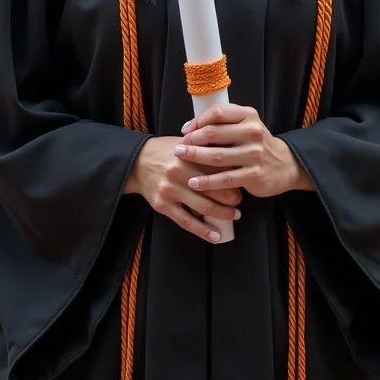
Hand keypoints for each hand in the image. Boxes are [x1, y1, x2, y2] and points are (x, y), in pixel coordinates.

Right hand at [124, 136, 242, 242]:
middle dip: (233, 197)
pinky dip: (204, 231)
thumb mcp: (186, 142)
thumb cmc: (166, 151)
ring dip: (224, 214)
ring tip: (234, 215)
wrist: (136, 162)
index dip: (235, 176)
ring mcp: (171, 190)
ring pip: (204, 207)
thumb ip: (206, 148)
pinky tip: (216, 236)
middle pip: (215, 188)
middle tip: (240, 201)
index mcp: (188, 154)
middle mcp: (180, 172)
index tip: (243, 181)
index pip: (219, 167)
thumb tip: (233, 158)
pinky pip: (187, 222)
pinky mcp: (163, 205)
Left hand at [175, 104, 312, 197]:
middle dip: (192, 140)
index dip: (198, 121)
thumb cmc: (255, 143)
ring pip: (216, 156)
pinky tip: (193, 183)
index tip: (186, 131)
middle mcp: (252, 132)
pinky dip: (206, 181)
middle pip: (213, 133)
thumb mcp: (245, 125)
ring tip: (180, 160)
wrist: (285, 165)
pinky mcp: (253, 174)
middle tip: (178, 147)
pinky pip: (224, 179)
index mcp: (248, 115)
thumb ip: (222, 123)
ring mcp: (254, 154)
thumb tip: (189, 128)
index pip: (217, 113)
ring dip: (194, 158)